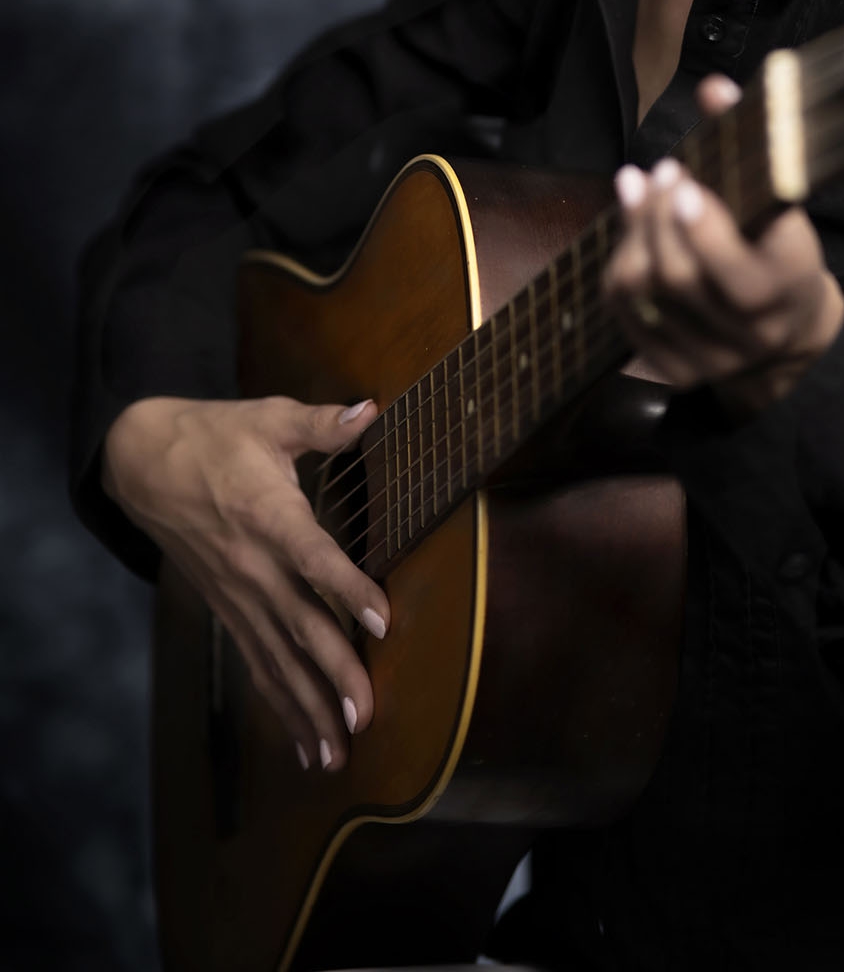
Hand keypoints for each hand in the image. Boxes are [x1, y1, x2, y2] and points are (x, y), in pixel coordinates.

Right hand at [102, 393, 387, 772]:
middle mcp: (253, 566)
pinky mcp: (226, 609)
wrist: (141, 463)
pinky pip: (257, 662)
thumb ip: (321, 424)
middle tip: (366, 715)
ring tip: (338, 752)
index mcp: (268, 516)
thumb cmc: (214, 435)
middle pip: (299, 626)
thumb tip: (369, 409)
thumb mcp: (268, 418)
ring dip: (308, 707)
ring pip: (277, 659)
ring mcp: (237, 594)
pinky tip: (305, 742)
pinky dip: (281, 704)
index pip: (314, 559)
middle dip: (334, 673)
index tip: (384, 620)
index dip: (349, 589)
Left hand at [604, 75, 843, 415]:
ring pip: (647, 292)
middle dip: (657, 218)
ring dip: (632, 232)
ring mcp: (712, 357)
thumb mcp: (781, 203)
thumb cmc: (778, 248)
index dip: (705, 232)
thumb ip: (749, 145)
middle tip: (660, 173)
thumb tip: (712, 87)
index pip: (743, 275)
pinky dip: (620, 261)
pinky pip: (626, 313)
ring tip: (637, 188)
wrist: (787, 332)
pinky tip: (628, 227)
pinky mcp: (677, 370)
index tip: (682, 184)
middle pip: (682, 277)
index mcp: (789, 287)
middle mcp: (753, 331)